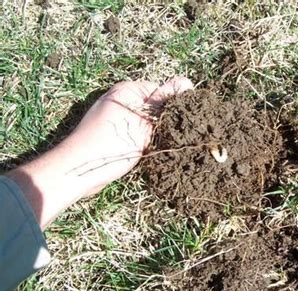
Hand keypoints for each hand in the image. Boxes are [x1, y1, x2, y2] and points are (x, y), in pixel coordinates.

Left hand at [6, 77, 192, 229]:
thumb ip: (165, 102)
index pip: (162, 91)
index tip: (184, 123)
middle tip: (176, 137)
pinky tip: (149, 153)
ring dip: (155, 135)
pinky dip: (143, 142)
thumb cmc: (111, 143)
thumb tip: (187, 82)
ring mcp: (115, 116)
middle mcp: (121, 99)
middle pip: (154, 108)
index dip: (175, 106)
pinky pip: (136, 133)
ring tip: (163, 146)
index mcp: (128, 90)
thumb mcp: (144, 122)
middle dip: (165, 122)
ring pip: (146, 123)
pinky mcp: (113, 133)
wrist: (78, 170)